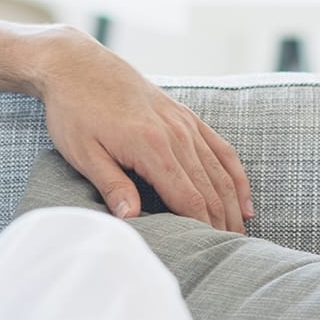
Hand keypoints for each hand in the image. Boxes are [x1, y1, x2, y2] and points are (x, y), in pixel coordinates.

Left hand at [38, 32, 251, 231]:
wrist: (77, 66)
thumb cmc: (75, 112)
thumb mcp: (83, 153)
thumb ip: (111, 185)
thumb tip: (132, 220)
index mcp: (152, 147)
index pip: (188, 198)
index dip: (202, 228)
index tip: (210, 250)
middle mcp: (177, 134)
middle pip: (210, 189)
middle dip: (221, 223)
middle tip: (230, 252)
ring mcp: (185, 123)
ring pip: (219, 171)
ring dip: (233, 205)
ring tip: (239, 235)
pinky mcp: (185, 116)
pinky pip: (220, 149)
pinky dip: (235, 176)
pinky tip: (244, 201)